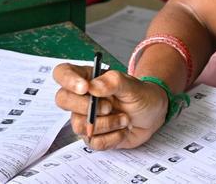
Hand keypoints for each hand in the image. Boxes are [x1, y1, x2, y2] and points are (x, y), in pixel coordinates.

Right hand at [52, 64, 167, 150]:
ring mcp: (85, 118)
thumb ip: (113, 82)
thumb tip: (92, 87)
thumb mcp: (132, 85)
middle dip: (86, 107)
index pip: (62, 73)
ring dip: (106, 124)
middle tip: (109, 107)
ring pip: (79, 125)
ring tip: (124, 118)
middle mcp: (82, 98)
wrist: (153, 115)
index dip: (67, 80)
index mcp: (87, 78)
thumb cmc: (140, 95)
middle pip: (62, 100)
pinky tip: (123, 130)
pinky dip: (112, 137)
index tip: (85, 88)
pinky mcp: (94, 137)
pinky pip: (93, 143)